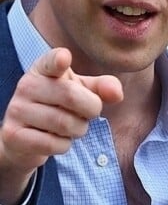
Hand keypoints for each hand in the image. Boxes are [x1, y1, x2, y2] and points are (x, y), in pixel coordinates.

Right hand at [0, 48, 122, 204]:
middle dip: (91, 109)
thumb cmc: (60, 106)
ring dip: (79, 129)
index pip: (51, 61)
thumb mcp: (83, 92)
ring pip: (65, 123)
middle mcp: (27, 85)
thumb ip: (102, 88)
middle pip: (72, 96)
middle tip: (89, 113)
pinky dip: (64, 145)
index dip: (58, 60)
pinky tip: (56, 139)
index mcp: (44, 70)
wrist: (26, 138)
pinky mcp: (13, 134)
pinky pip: (54, 143)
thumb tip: (117, 94)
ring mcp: (16, 110)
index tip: (64, 58)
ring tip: (72, 127)